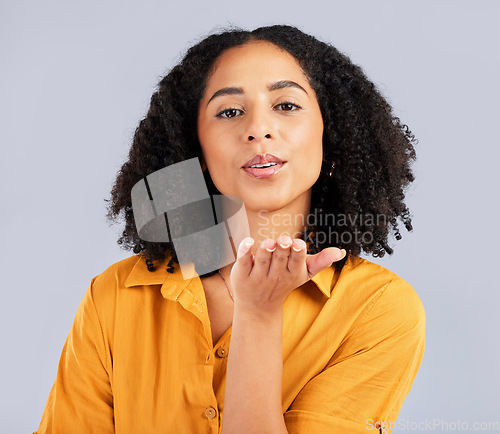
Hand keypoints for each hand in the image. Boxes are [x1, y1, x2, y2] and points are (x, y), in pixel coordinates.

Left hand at [230, 236, 345, 313]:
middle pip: (280, 258)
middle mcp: (275, 276)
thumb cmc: (284, 282)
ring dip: (266, 250)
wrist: (258, 306)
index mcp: (292, 274)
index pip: (296, 262)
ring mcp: (257, 276)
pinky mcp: (242, 273)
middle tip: (285, 240)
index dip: (297, 253)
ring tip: (269, 242)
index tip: (298, 244)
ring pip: (262, 260)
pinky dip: (245, 251)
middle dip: (283, 249)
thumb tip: (340, 251)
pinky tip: (248, 241)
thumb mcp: (303, 274)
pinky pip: (243, 261)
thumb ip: (320, 261)